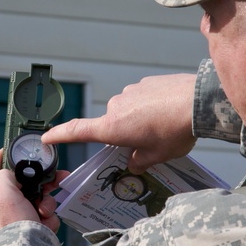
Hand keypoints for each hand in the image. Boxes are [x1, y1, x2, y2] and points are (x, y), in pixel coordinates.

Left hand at [0, 150, 67, 237]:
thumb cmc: (10, 223)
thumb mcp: (1, 191)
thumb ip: (4, 174)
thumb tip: (13, 173)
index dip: (3, 154)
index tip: (15, 146)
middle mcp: (4, 203)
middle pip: (23, 181)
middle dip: (39, 179)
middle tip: (51, 177)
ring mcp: (21, 214)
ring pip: (40, 195)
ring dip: (46, 201)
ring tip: (43, 211)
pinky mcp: (35, 224)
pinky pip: (47, 212)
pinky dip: (48, 216)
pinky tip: (45, 223)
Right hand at [43, 74, 197, 172]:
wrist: (199, 102)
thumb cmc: (175, 131)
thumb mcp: (157, 156)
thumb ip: (139, 162)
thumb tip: (133, 162)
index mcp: (113, 127)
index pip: (78, 131)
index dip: (59, 135)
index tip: (46, 137)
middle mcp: (116, 106)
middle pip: (112, 125)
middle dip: (125, 135)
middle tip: (148, 145)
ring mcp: (131, 92)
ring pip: (128, 111)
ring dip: (139, 120)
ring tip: (164, 128)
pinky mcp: (146, 82)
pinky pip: (142, 99)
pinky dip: (150, 108)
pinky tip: (169, 113)